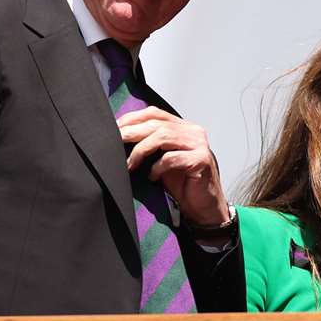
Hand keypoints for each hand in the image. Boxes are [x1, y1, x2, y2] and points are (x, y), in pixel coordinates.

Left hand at [117, 107, 228, 226]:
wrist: (204, 207)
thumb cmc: (183, 184)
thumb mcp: (162, 160)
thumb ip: (150, 146)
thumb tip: (121, 138)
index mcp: (183, 127)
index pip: (155, 113)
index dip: (133, 118)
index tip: (115, 128)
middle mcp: (192, 131)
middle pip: (157, 124)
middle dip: (132, 132)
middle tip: (115, 141)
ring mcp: (199, 144)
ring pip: (163, 136)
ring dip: (141, 150)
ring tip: (131, 164)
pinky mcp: (201, 159)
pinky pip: (172, 158)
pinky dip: (157, 167)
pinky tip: (152, 176)